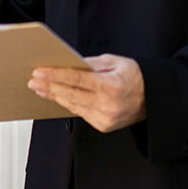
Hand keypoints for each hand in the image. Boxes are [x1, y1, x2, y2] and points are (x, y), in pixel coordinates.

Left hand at [28, 54, 146, 132]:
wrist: (154, 99)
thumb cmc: (135, 77)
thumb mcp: (114, 62)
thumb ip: (90, 63)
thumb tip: (68, 63)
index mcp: (111, 86)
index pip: (76, 79)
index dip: (55, 75)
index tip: (39, 71)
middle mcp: (107, 105)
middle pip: (70, 94)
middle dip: (48, 86)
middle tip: (33, 80)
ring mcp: (105, 118)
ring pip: (72, 106)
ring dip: (54, 96)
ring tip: (39, 88)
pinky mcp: (103, 126)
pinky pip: (79, 113)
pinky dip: (67, 104)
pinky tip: (57, 97)